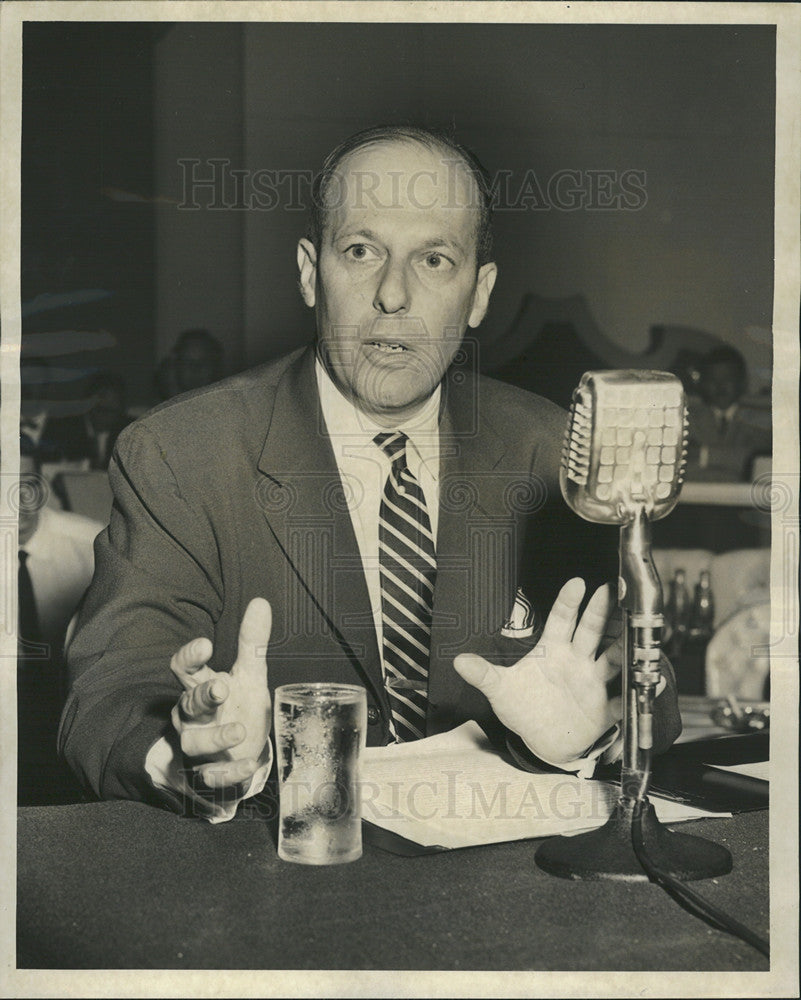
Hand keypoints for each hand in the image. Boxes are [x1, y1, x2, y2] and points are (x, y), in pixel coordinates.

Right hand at [169, 598, 271, 792]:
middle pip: (187, 705)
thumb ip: (252, 643)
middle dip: (202, 696)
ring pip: (193, 744)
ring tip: (239, 730)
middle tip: (221, 687)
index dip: (190, 657)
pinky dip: (229, 773)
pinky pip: (211, 779)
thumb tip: (261, 602)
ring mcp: (198, 749)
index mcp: (199, 688)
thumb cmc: (238, 709)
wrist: (240, 757)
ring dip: (215, 737)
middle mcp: (192, 719)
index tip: (206, 645)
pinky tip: (248, 765)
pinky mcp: (208, 778)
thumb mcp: (249, 676)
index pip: (184, 670)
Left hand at [454, 579, 622, 764]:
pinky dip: (636, 693)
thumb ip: (484, 675)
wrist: (542, 742)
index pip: (562, 620)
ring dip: (624, 648)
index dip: (569, 602)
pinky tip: (651, 682)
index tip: (578, 583)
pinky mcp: (605, 708)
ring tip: (635, 634)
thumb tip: (458, 661)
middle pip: (591, 631)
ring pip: (612, 659)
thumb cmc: (523, 707)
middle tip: (611, 591)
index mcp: (553, 651)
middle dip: (601, 612)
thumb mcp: (501, 691)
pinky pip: (623, 699)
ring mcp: (593, 683)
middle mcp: (577, 661)